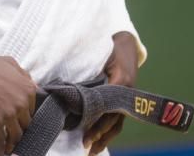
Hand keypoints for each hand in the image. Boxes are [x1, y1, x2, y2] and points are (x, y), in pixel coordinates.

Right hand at [0, 45, 36, 154]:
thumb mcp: (11, 64)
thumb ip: (23, 75)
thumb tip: (30, 86)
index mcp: (28, 90)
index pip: (31, 111)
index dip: (23, 117)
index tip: (17, 122)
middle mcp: (22, 103)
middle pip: (25, 124)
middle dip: (18, 129)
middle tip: (11, 134)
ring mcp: (9, 114)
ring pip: (15, 135)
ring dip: (11, 143)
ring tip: (7, 147)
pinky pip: (0, 141)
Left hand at [84, 32, 138, 153]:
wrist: (127, 47)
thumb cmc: (109, 49)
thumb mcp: (100, 56)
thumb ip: (87, 69)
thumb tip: (66, 86)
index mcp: (120, 81)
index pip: (107, 105)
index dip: (97, 119)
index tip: (86, 130)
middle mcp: (125, 93)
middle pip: (112, 118)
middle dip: (98, 132)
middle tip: (85, 144)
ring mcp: (126, 100)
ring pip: (116, 124)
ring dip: (104, 138)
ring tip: (90, 150)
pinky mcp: (124, 104)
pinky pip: (118, 122)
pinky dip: (108, 133)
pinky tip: (98, 143)